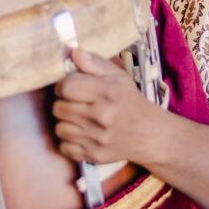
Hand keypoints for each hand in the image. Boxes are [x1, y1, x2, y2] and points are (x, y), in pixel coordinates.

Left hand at [53, 48, 157, 165]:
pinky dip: (69, 142)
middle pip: (58, 108)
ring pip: (59, 128)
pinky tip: (81, 134)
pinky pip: (65, 147)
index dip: (62, 86)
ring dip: (65, 123)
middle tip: (74, 103)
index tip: (69, 88)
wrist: (149, 134)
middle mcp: (102, 116)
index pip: (66, 87)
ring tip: (78, 119)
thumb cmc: (129, 101)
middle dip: (63, 104)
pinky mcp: (95, 156)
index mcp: (107, 93)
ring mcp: (98, 139)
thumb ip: (94, 62)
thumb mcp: (118, 77)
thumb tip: (74, 52)